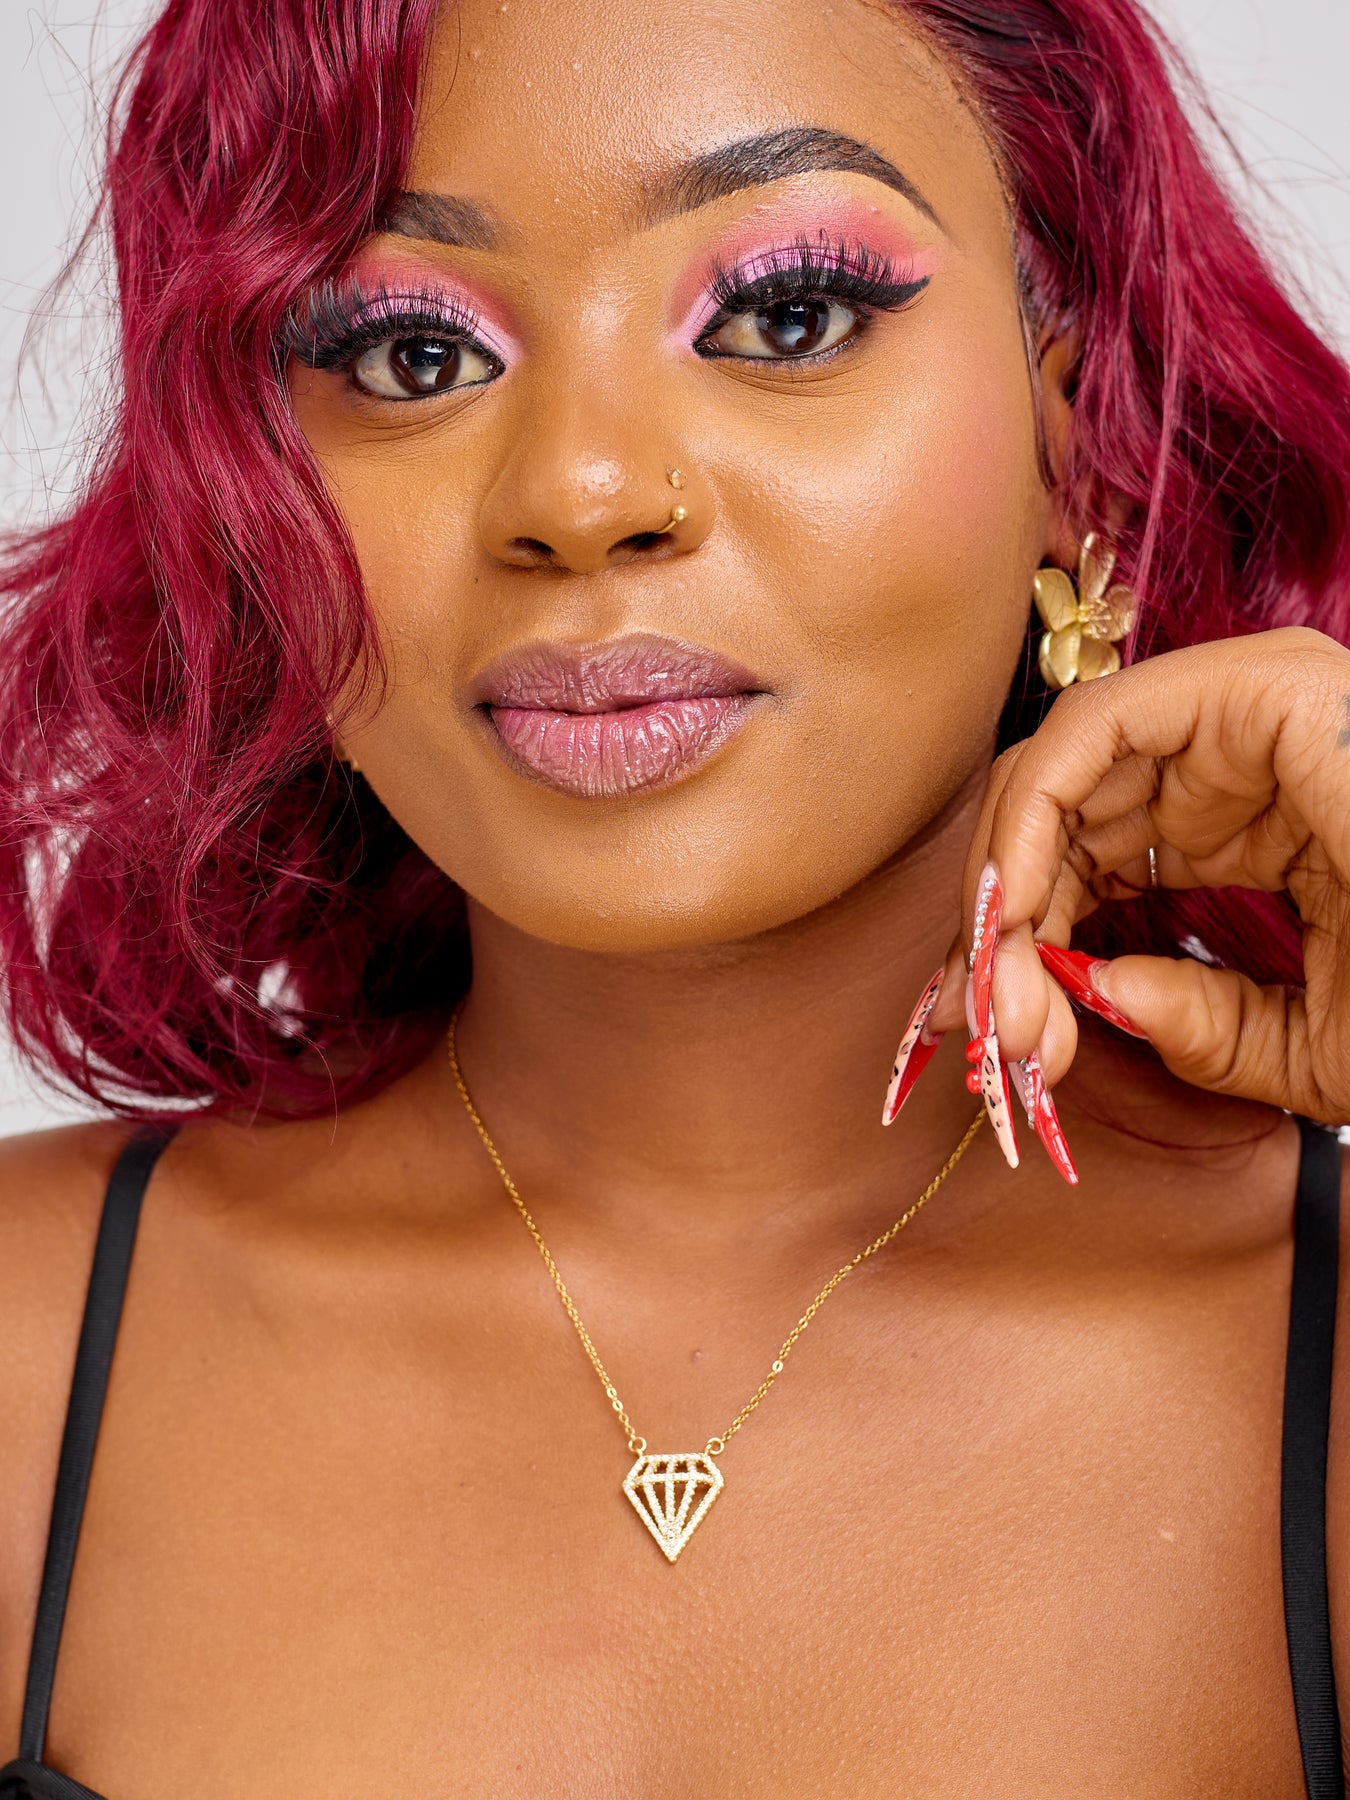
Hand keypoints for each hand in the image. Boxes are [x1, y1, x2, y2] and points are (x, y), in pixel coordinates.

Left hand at [882, 628, 1349, 1177]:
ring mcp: (1243, 713)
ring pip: (1056, 776)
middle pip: (1060, 821)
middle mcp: (1235, 759)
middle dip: (1001, 928)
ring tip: (998, 991)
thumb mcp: (1313, 1049)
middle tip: (981, 1028)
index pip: (1095, 865)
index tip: (992, 1035)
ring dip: (1003, 887)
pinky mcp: (1251, 687)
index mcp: (1250, 825)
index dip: (1025, 947)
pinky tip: (1013, 912)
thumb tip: (1095, 991)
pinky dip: (1029, 822)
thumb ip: (1203, 1026)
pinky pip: (1086, 738)